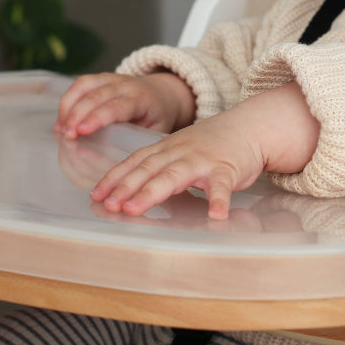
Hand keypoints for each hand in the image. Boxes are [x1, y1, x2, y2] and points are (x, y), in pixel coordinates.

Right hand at [55, 71, 194, 138]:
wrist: (163, 94)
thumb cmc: (158, 118)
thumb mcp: (157, 131)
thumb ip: (138, 142)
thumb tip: (118, 163)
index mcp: (141, 99)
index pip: (116, 107)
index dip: (97, 118)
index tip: (81, 131)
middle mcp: (125, 85)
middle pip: (95, 96)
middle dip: (77, 115)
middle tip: (66, 135)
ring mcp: (111, 78)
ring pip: (83, 86)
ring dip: (68, 106)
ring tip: (61, 129)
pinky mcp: (100, 78)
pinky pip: (80, 84)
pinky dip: (68, 100)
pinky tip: (62, 120)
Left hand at [90, 82, 319, 218]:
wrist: (248, 128)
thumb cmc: (211, 146)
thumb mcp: (179, 152)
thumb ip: (158, 170)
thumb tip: (129, 194)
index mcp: (166, 150)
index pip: (134, 162)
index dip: (114, 178)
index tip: (96, 195)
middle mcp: (179, 153)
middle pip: (148, 169)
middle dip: (126, 187)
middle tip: (110, 205)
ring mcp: (202, 161)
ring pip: (174, 176)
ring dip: (152, 193)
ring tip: (135, 209)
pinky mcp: (227, 170)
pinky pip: (222, 187)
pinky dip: (219, 200)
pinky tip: (216, 216)